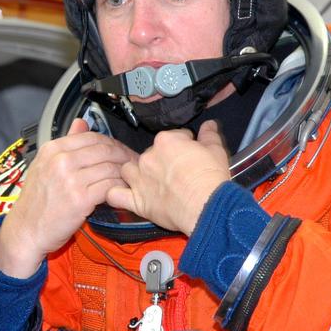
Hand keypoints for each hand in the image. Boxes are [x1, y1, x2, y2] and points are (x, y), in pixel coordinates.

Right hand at [0, 119, 135, 276]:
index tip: (120, 150)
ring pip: (110, 167)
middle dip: (124, 156)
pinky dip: (119, 188)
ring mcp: (70, 180)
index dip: (112, 142)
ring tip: (130, 179)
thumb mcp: (43, 165)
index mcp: (52, 149)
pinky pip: (109, 186)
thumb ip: (66, 143)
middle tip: (133, 164)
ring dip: (124, 173)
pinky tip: (121, 192)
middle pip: (104, 150)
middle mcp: (60, 161)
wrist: (25, 230)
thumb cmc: (35, 202)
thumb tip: (81, 123)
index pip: (91, 136)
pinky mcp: (80, 199)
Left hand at [106, 120, 229, 234]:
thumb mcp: (216, 151)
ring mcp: (139, 178)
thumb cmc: (210, 178)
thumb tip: (210, 125)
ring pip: (127, 170)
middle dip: (160, 161)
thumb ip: (209, 136)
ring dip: (134, 174)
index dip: (182, 145)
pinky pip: (115, 195)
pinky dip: (115, 194)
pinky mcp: (136, 200)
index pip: (172, 137)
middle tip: (174, 173)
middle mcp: (148, 157)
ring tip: (148, 181)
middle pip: (149, 153)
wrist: (205, 205)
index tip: (189, 154)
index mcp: (166, 141)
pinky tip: (123, 194)